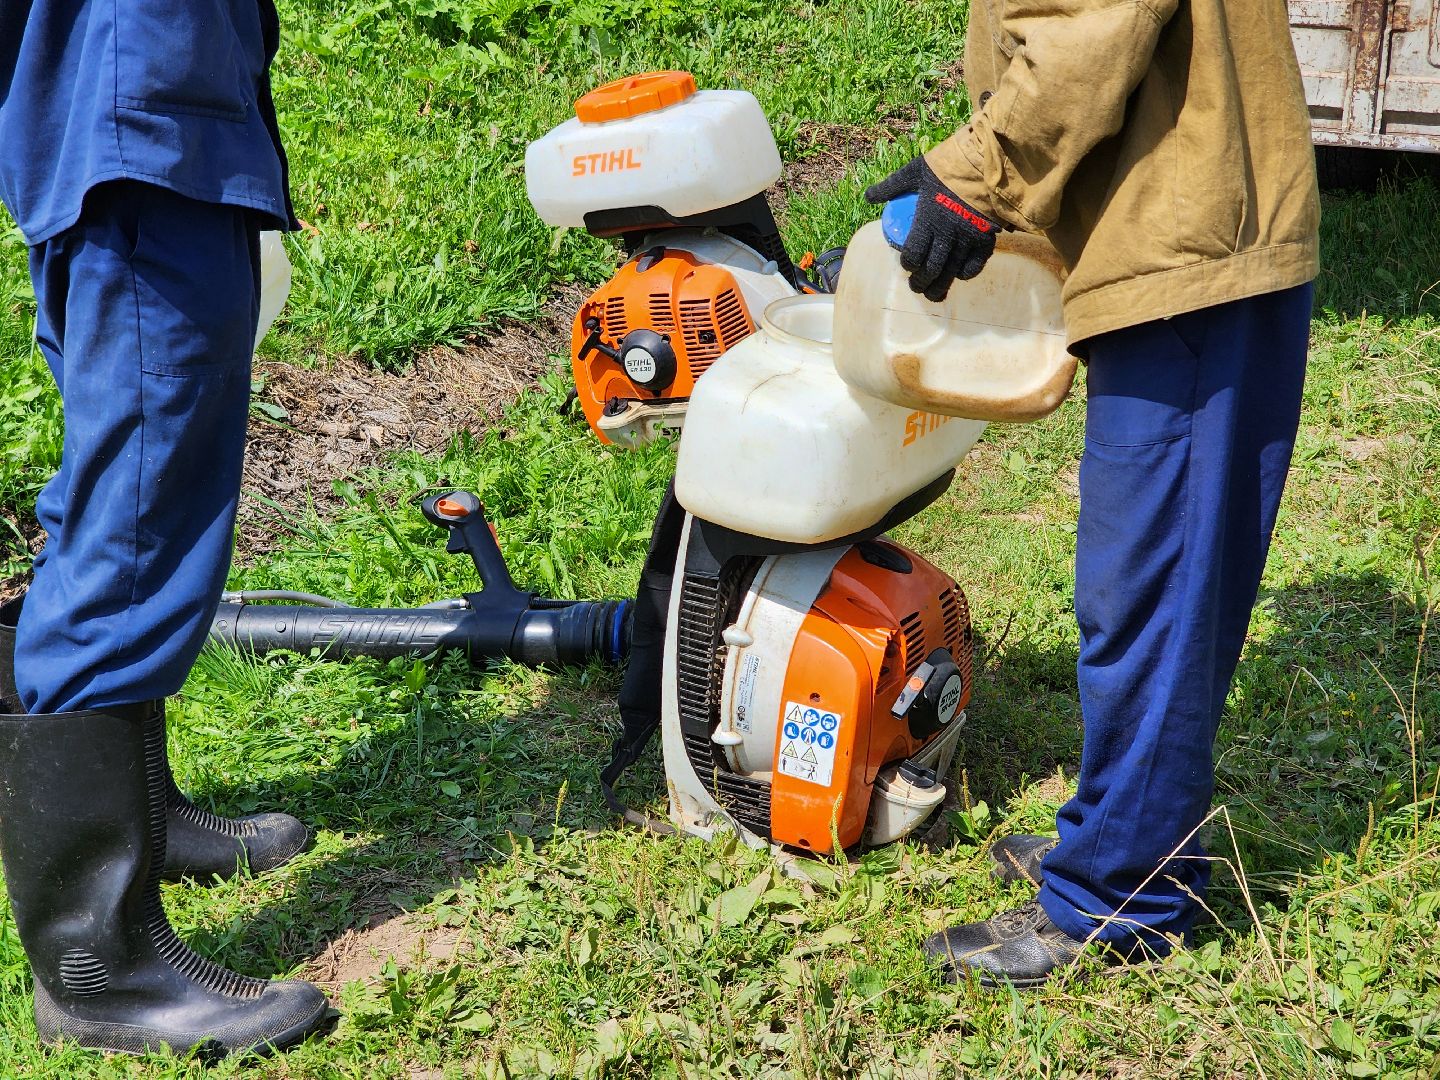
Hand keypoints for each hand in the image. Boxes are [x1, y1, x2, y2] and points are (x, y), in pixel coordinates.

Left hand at [865, 156, 999, 300]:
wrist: (984, 162)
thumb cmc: (946, 166)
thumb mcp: (914, 172)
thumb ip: (891, 186)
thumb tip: (869, 196)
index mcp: (927, 220)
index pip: (913, 255)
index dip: (908, 264)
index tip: (906, 264)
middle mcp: (947, 235)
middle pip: (930, 269)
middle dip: (921, 282)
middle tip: (916, 287)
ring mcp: (967, 239)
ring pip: (950, 273)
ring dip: (940, 286)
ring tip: (933, 295)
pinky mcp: (985, 239)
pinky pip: (975, 265)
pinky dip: (965, 274)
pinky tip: (958, 276)